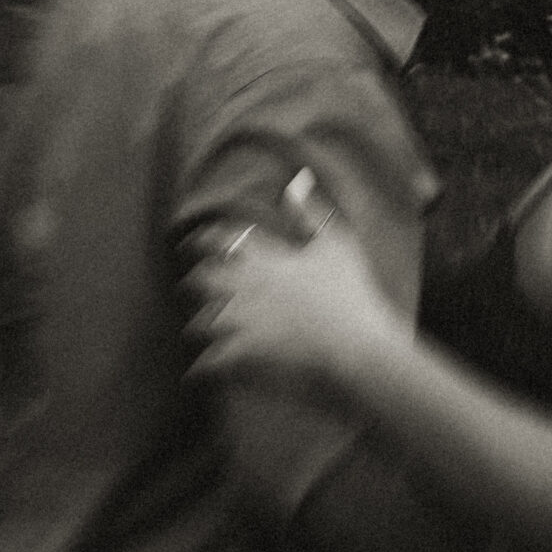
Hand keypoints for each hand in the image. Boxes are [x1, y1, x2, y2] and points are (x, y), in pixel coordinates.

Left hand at [182, 174, 406, 391]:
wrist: (356, 349)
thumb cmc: (350, 295)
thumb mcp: (337, 244)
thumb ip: (311, 212)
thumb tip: (295, 180)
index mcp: (263, 258)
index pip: (217, 240)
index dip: (202, 240)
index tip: (195, 243)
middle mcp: (242, 287)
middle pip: (198, 280)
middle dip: (195, 284)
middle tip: (198, 289)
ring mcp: (238, 323)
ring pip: (198, 324)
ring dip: (200, 327)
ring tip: (206, 332)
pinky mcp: (239, 357)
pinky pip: (205, 363)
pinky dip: (203, 367)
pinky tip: (204, 371)